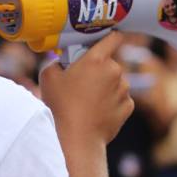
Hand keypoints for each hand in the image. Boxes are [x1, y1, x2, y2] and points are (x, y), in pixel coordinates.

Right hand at [40, 32, 134, 147]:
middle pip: (110, 63)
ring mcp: (124, 90)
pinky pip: (120, 98)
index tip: (105, 40)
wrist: (77, 139)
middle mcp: (115, 71)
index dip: (109, 37)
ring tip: (87, 101)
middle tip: (82, 82)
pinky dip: (111, 102)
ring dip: (106, 87)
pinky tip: (96, 112)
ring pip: (116, 82)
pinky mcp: (128, 106)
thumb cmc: (61, 107)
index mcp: (96, 60)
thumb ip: (56, 61)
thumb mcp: (48, 77)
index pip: (113, 38)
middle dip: (98, 70)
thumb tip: (62, 61)